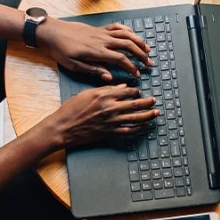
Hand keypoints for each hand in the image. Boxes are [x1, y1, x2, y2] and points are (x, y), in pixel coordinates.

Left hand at [37, 20, 152, 80]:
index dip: (132, 67)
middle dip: (141, 55)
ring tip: (147, 49)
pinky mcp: (99, 28)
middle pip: (128, 45)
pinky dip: (127, 30)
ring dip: (139, 41)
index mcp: (97, 52)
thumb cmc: (61, 50)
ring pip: (126, 34)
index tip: (138, 74)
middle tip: (149, 63)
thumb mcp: (74, 65)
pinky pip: (117, 27)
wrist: (53, 32)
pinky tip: (133, 35)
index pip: (121, 59)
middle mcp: (102, 40)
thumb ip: (93, 70)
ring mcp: (102, 33)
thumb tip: (109, 77)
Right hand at [41, 85, 157, 147]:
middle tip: (154, 100)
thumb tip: (122, 87)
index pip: (126, 91)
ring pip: (135, 118)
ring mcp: (111, 121)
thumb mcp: (87, 93)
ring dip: (148, 115)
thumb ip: (105, 89)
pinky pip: (128, 131)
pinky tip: (144, 127)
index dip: (135, 91)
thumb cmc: (71, 109)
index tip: (139, 92)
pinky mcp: (109, 132)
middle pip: (135, 104)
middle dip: (147, 102)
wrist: (63, 127)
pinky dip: (138, 129)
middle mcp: (110, 108)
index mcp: (104, 95)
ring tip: (156, 113)